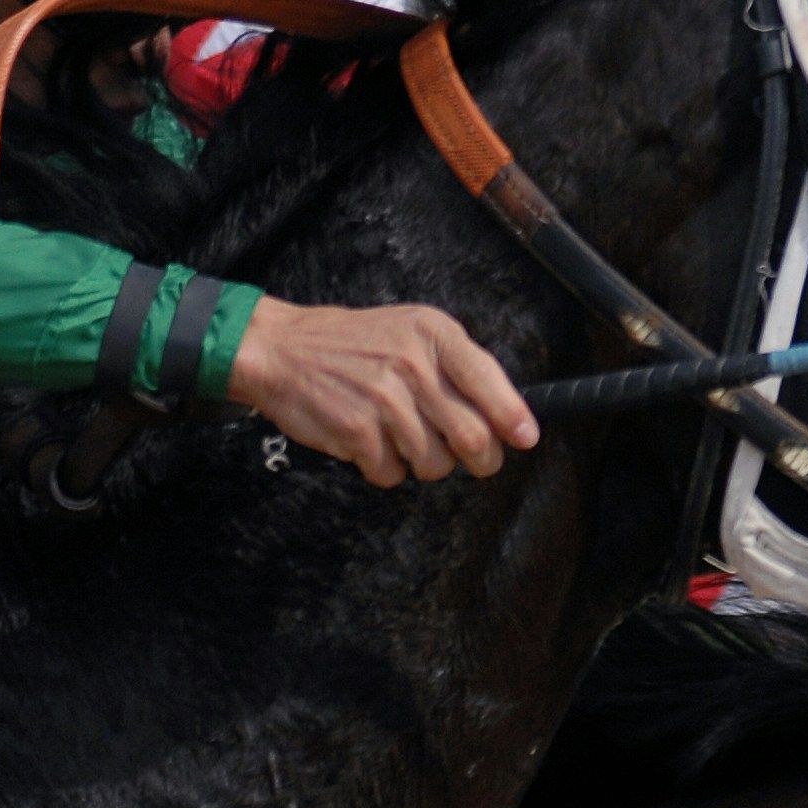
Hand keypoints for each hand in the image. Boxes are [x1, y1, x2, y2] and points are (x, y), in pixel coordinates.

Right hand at [225, 298, 537, 487]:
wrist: (281, 349)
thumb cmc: (355, 344)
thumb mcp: (412, 333)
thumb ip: (459, 367)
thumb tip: (510, 417)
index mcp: (434, 334)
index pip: (490, 382)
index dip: (513, 419)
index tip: (525, 438)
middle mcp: (413, 364)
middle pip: (473, 438)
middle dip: (479, 460)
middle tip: (471, 459)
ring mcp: (384, 399)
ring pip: (436, 464)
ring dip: (424, 463)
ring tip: (402, 437)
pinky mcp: (357, 431)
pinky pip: (393, 475)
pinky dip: (386, 470)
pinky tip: (371, 443)